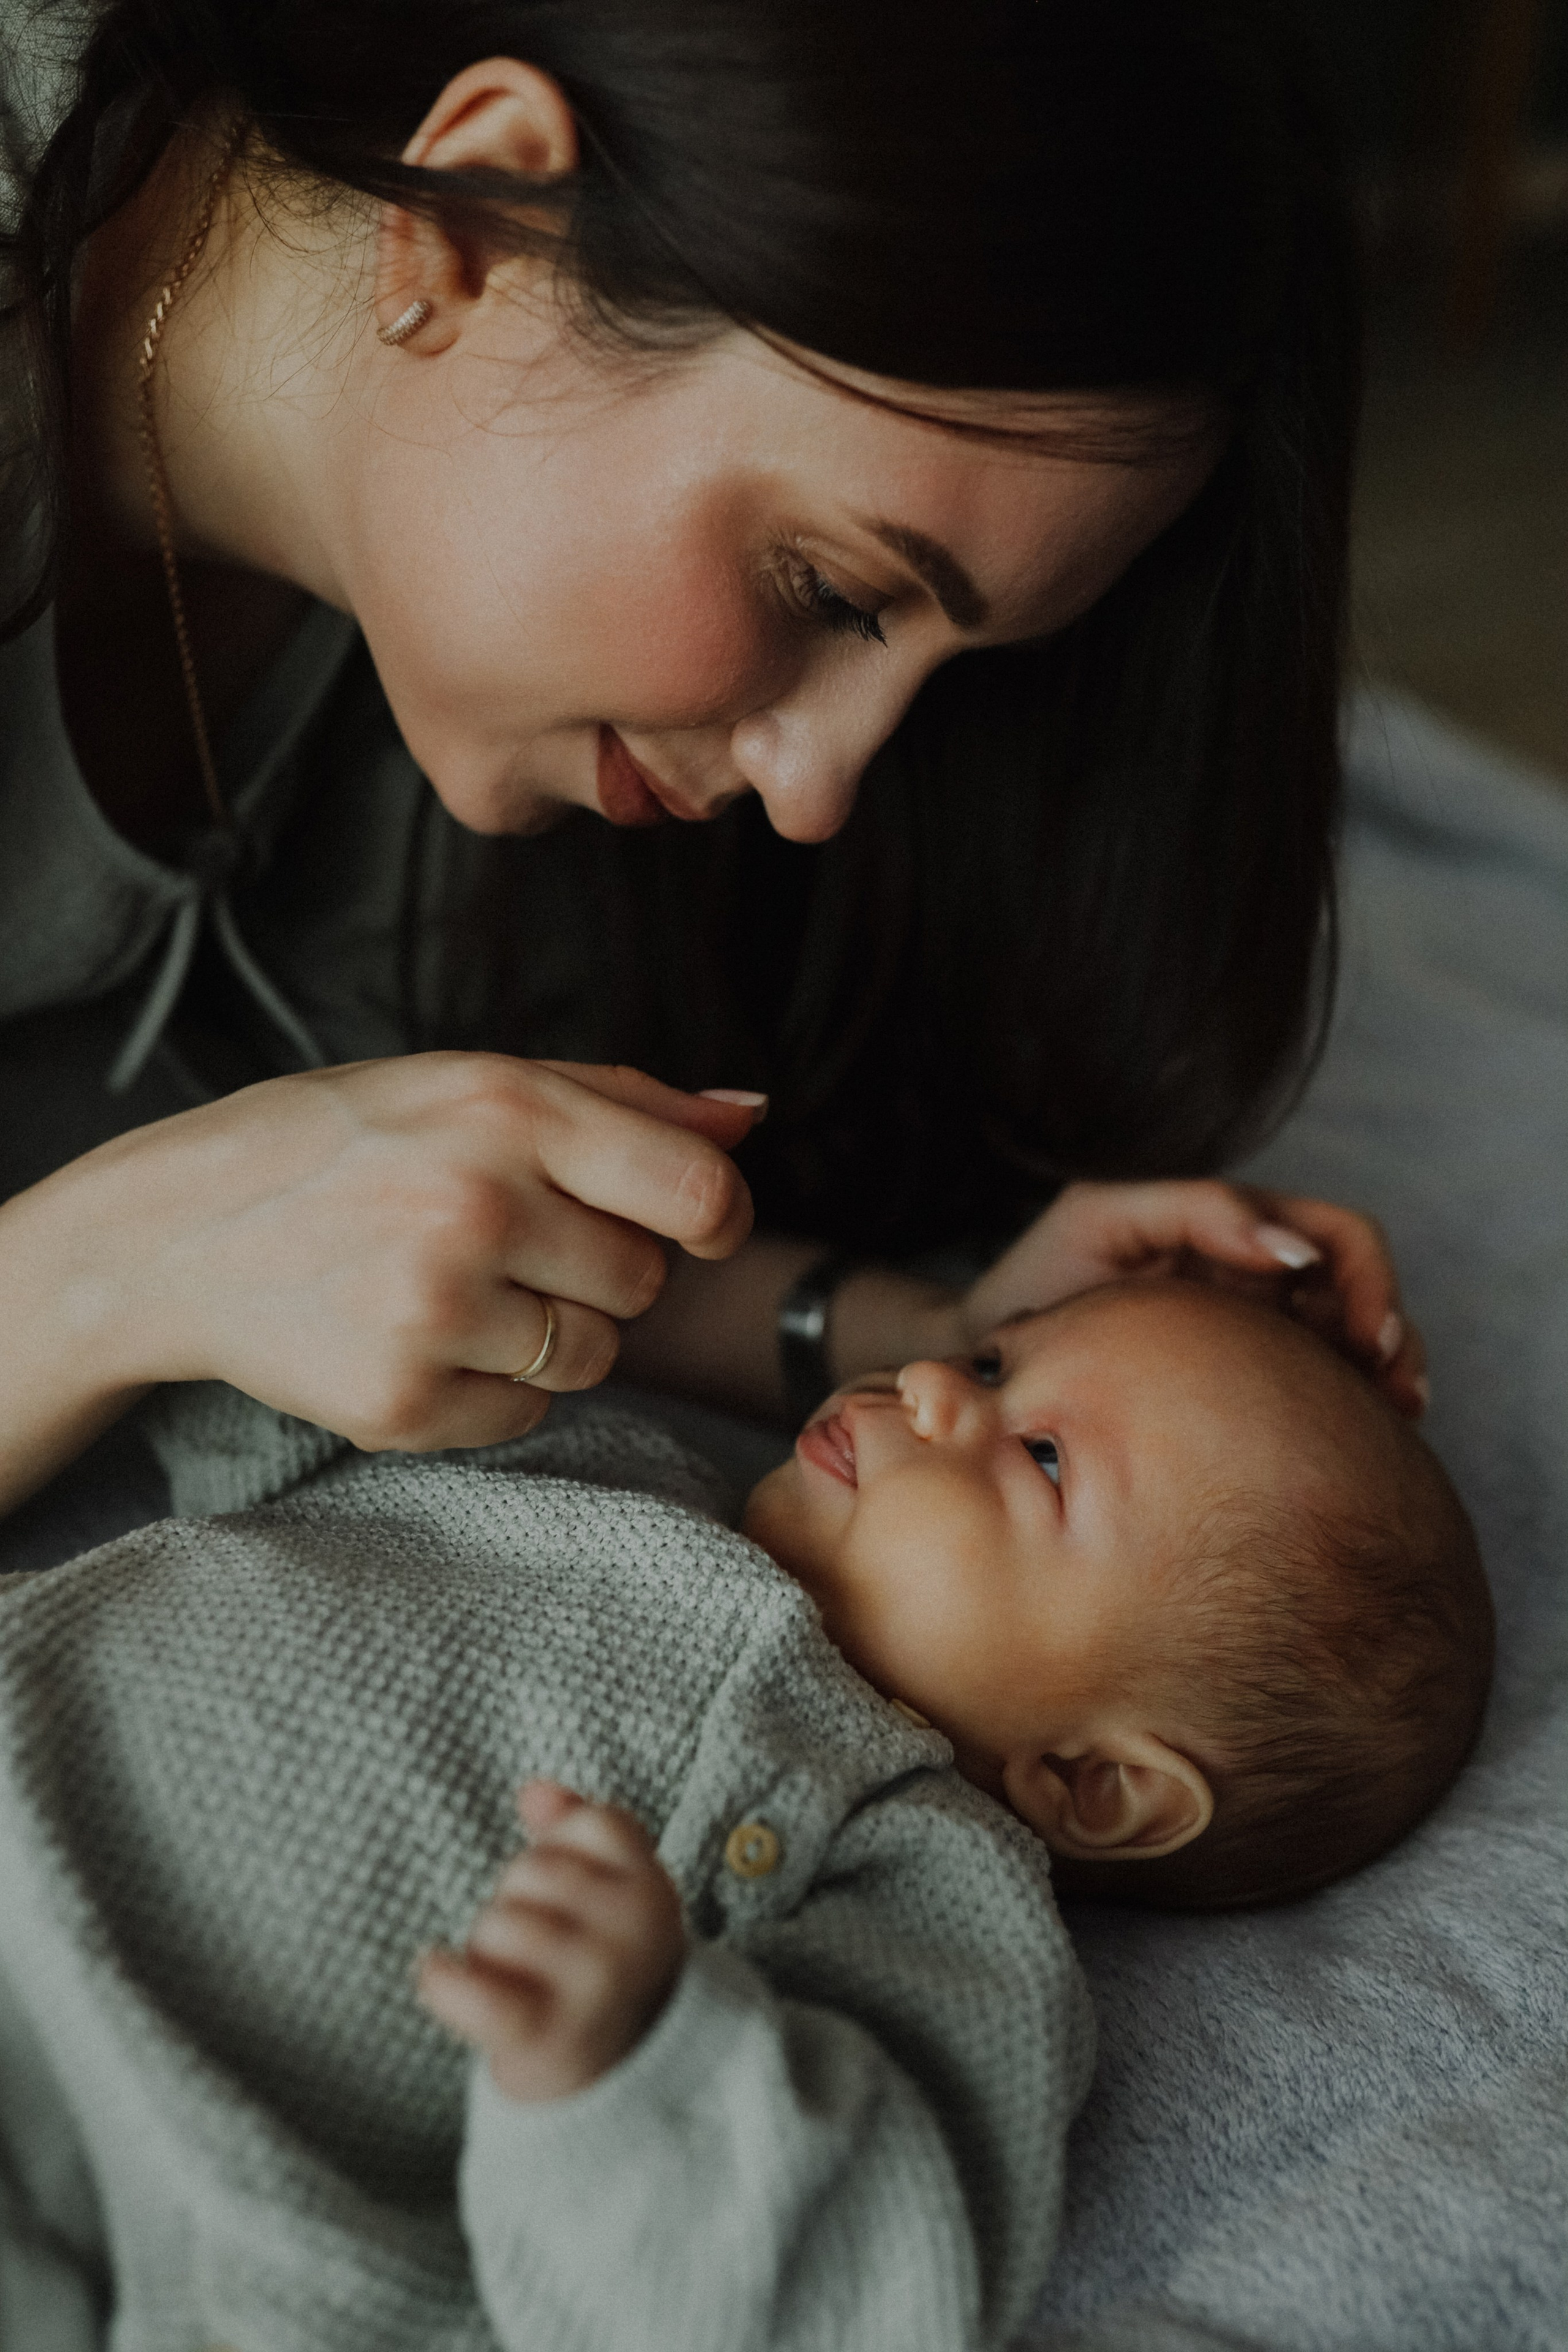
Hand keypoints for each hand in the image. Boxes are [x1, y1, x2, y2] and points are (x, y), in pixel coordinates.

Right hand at [25, 1055, 760, 1453]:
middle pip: (644, 1283)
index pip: (695, 1192)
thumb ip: (622, 1100)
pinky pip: (524, 1416)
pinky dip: (486, 1390)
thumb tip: (750, 1117)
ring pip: (594, 1359)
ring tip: (455, 1288)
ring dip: (548, 1336)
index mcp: (507, 1109)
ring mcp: (435, 1309)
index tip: (695, 1228)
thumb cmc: (342, 1143)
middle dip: (595, 1270)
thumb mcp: (470, 1083)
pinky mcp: (400, 1400)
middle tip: (504, 1242)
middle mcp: (476, 1204)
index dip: (717, 1220)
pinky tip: (414, 1336)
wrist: (175, 1231)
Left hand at [417, 1781, 685, 2102]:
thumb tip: (533, 1790)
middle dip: (516, 1898)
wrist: (613, 2077)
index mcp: (654, 1890)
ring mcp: (593, 1984)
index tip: (564, 1886)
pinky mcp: (544, 2033)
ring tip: (510, 1975)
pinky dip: (441, 1980)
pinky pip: (474, 1991)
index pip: (591, 1823)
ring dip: (486, 1946)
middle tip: (535, 1943)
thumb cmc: (598, 1961)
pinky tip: (433, 1971)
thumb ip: (577, 1828)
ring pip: (498, 1923)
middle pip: (533, 1870)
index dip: (561, 1847)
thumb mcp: (611, 1890)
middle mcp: (633, 1934)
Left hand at [953, 1179, 1428, 1417]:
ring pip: (1352, 1345)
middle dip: (1390, 1332)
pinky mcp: (1242, 1387)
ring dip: (1384, 1373)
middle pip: (1360, 1293)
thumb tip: (1293, 1249)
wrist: (988, 1363)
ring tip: (1394, 1415)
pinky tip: (1360, 1438)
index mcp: (1231, 1233)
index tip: (1368, 1337)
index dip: (1369, 1279)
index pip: (1335, 1238)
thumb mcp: (1105, 1217)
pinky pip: (1317, 1392)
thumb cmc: (1041, 1281)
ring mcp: (1251, 1335)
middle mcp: (1253, 1279)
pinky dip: (1350, 1408)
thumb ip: (1198, 1210)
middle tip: (1396, 1389)